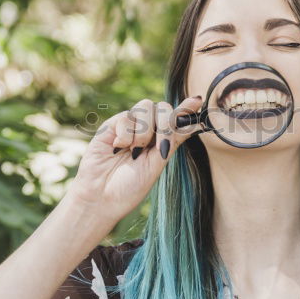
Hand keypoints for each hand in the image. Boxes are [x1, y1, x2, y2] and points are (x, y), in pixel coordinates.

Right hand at [63, 95, 205, 224]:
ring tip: (134, 151)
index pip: (176, 118)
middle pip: (163, 107)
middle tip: (157, 148)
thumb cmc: (130, 186)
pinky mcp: (112, 125)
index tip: (197, 101)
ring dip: (144, 132)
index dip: (186, 108)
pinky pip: (126, 116)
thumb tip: (197, 122)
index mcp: (161, 139)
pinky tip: (117, 149)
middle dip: (165, 125)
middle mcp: (146, 129)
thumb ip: (174, 140)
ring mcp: (129, 126)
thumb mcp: (158, 163)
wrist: (102, 197)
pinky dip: (126, 135)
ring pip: (146, 106)